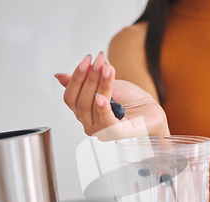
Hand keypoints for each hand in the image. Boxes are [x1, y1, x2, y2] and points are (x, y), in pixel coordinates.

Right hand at [55, 53, 169, 140]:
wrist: (150, 109)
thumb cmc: (129, 100)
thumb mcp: (105, 84)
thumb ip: (84, 82)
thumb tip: (59, 76)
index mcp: (83, 112)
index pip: (70, 96)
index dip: (76, 77)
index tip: (87, 59)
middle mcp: (89, 123)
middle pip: (80, 100)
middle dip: (90, 77)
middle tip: (99, 60)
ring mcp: (101, 131)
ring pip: (92, 106)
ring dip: (100, 85)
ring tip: (108, 69)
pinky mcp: (117, 134)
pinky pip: (105, 121)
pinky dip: (102, 108)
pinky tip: (101, 97)